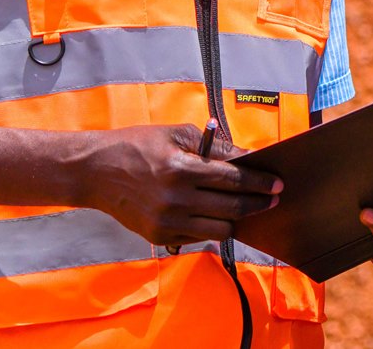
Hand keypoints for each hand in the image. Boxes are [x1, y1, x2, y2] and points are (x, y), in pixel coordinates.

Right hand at [79, 123, 283, 246]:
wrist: (95, 171)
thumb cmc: (136, 146)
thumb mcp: (176, 135)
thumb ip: (214, 147)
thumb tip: (246, 158)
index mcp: (181, 169)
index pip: (233, 180)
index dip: (259, 183)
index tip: (277, 184)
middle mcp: (176, 200)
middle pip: (232, 207)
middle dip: (257, 203)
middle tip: (272, 199)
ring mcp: (168, 222)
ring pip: (220, 229)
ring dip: (237, 219)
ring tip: (246, 208)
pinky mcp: (160, 236)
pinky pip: (199, 237)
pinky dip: (212, 227)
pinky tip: (217, 215)